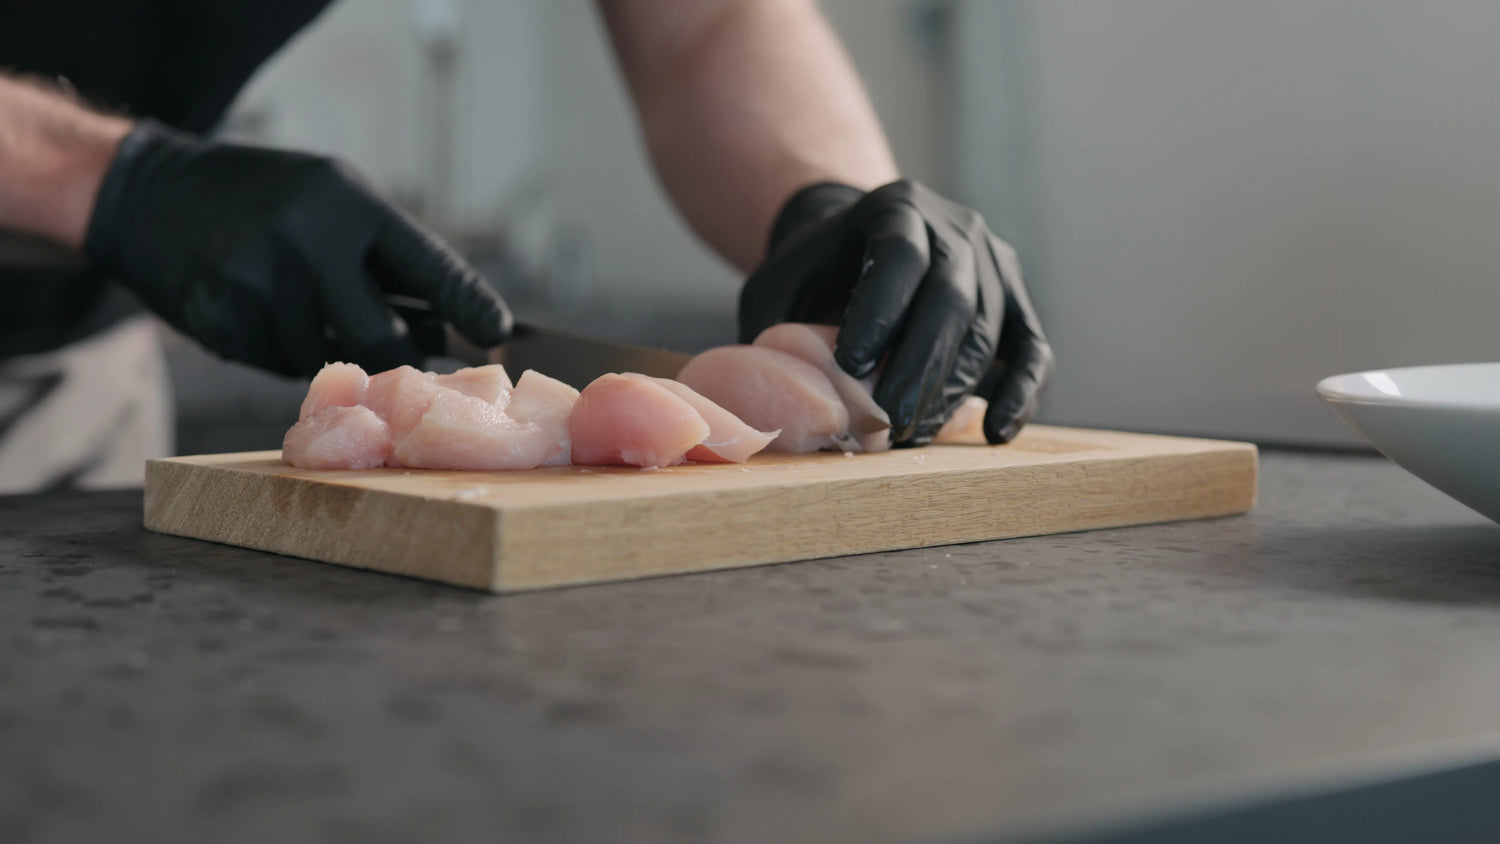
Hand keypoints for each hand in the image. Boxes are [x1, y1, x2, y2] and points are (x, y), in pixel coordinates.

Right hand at [84, 120, 510, 376]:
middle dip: (401, 356)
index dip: (468, 305)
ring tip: (310, 310)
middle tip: (414, 359)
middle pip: (378, 337)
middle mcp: (304, 240)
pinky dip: (283, 351)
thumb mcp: (332, 197)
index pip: (428, 265)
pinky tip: (266, 314)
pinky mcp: (220, 319)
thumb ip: (386, 255)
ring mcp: (257, 283)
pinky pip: (275, 364)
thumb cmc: (265, 198)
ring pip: (324, 359)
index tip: (499, 334)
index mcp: (346, 203)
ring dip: (331, 352)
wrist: (149, 195)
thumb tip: (456, 325)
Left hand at [739, 179, 1052, 444]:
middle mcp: (956, 228)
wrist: (854, 251)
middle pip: (951, 299)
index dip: (879, 313)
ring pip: (987, 332)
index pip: (900, 257)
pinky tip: (993, 431)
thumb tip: (777, 398)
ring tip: (910, 436)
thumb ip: (777, 332)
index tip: (852, 367)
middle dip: (919, 369)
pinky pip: (1032, 351)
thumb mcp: (777, 288)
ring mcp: (995, 263)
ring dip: (950, 391)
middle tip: (888, 425)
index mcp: (894, 207)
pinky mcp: (1018, 303)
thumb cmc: (810, 277)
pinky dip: (1019, 394)